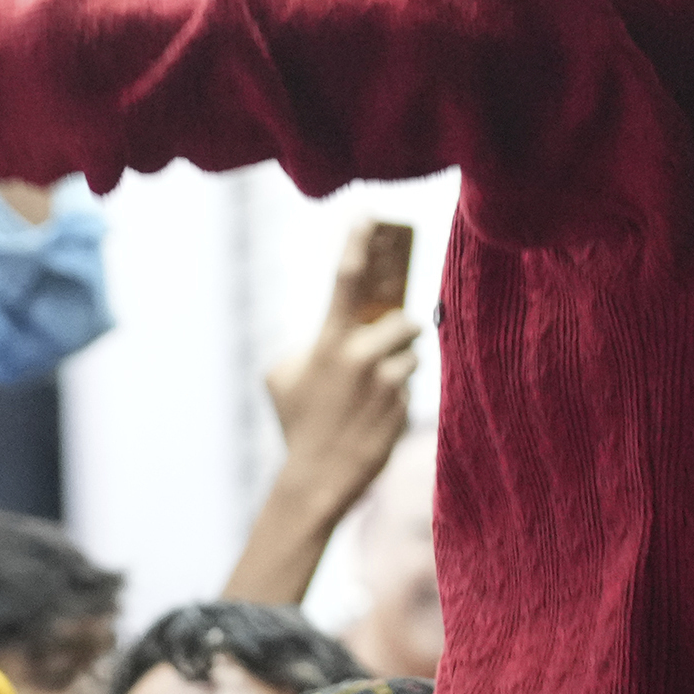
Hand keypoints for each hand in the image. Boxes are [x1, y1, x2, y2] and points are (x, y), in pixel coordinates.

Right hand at [268, 222, 423, 496]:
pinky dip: (398, 394)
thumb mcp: (282, 376)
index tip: (372, 216)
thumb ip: (310, 343)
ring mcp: (385, 382)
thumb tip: (338, 329)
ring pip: (411, 354)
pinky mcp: (403, 405)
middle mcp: (360, 356)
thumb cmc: (297, 422)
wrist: (317, 477)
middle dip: (395, 330)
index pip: (348, 278)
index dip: (360, 242)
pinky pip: (411, 384)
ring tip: (371, 393)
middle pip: (402, 320)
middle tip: (381, 346)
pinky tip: (375, 415)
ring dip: (397, 366)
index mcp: (328, 342)